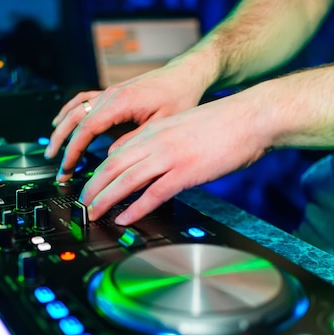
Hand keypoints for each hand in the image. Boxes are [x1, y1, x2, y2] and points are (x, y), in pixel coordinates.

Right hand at [46, 64, 206, 181]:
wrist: (184, 76)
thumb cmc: (178, 96)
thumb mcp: (161, 124)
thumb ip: (135, 141)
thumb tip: (113, 157)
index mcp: (121, 102)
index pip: (87, 128)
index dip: (74, 150)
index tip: (68, 167)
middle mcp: (111, 95)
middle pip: (75, 119)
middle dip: (62, 144)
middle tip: (58, 167)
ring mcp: (109, 93)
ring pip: (75, 109)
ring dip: (61, 129)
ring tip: (52, 150)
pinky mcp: (111, 93)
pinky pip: (83, 100)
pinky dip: (68, 111)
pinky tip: (59, 121)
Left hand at [79, 90, 275, 224]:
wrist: (252, 116)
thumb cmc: (225, 124)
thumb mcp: (184, 128)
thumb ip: (164, 143)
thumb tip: (152, 162)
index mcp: (154, 131)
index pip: (116, 153)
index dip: (98, 173)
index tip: (90, 187)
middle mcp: (156, 142)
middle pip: (112, 166)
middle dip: (92, 188)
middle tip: (81, 204)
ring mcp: (169, 156)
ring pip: (125, 180)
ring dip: (104, 199)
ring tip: (92, 214)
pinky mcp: (186, 171)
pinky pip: (153, 193)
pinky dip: (135, 208)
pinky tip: (125, 218)